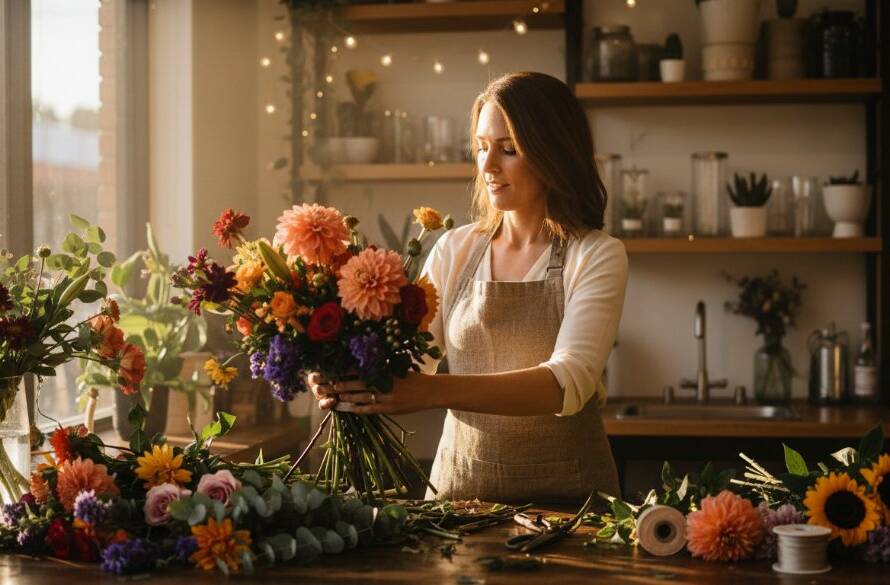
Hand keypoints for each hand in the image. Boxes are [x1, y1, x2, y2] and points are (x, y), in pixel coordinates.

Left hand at [306, 372, 432, 414]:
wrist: (430, 391)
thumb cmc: (411, 377)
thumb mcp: (396, 366)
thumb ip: (379, 366)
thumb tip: (360, 361)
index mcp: (383, 369)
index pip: (357, 368)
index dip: (340, 370)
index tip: (327, 370)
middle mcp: (383, 381)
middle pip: (353, 383)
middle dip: (335, 384)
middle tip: (320, 385)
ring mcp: (385, 397)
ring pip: (358, 397)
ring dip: (342, 398)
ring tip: (328, 397)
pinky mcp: (389, 409)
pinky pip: (368, 409)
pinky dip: (355, 408)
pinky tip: (344, 408)